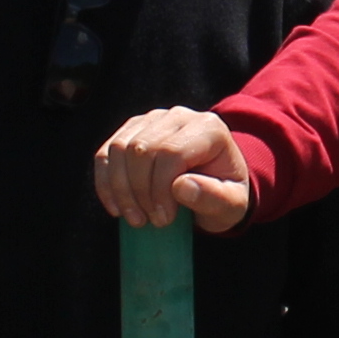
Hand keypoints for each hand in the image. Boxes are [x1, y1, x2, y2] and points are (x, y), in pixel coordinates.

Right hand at [95, 106, 253, 232]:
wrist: (216, 183)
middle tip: (148, 221)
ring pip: (120, 148)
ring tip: (135, 218)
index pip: (172, 152)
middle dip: (139, 191)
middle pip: (142, 149)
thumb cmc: (225, 195)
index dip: (161, 189)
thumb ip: (214, 198)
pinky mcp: (133, 129)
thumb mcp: (232, 204)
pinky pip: (107, 153)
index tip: (164, 219)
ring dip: (120, 189)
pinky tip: (115, 208)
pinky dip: (106, 183)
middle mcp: (179, 116)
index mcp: (208, 128)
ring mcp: (153, 119)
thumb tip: (181, 187)